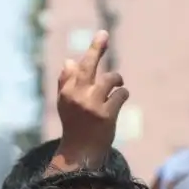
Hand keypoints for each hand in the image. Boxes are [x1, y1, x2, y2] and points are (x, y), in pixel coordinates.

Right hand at [56, 31, 126, 163]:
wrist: (81, 155)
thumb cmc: (75, 127)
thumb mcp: (66, 106)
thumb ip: (66, 83)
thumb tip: (69, 61)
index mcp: (67, 92)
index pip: (78, 66)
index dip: (93, 50)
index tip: (103, 34)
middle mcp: (77, 96)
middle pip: (89, 66)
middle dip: (97, 48)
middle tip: (104, 34)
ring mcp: (92, 105)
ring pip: (110, 79)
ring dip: (117, 82)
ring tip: (116, 88)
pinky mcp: (106, 115)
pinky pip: (121, 94)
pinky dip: (122, 96)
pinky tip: (118, 103)